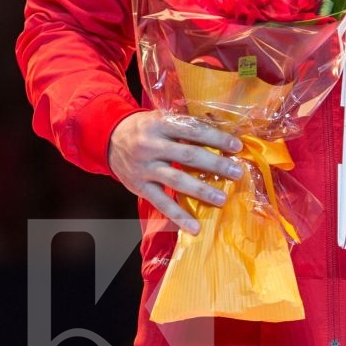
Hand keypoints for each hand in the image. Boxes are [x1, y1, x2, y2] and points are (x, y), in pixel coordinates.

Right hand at [108, 112, 243, 234]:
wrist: (109, 138)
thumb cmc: (144, 128)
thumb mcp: (160, 118)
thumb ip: (184, 125)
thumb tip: (220, 132)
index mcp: (159, 123)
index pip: (192, 130)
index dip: (216, 138)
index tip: (236, 147)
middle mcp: (151, 145)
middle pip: (188, 155)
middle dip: (215, 164)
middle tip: (236, 172)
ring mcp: (145, 168)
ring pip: (177, 180)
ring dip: (202, 190)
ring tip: (222, 199)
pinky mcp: (140, 187)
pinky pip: (162, 203)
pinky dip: (178, 216)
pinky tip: (194, 228)